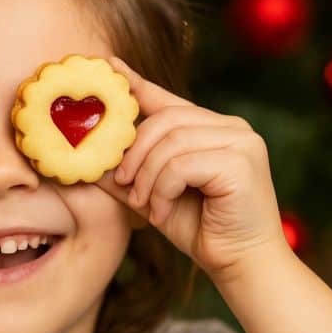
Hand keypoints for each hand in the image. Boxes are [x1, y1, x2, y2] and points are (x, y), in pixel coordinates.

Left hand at [96, 57, 290, 281]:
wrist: (241, 265)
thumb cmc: (201, 230)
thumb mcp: (154, 197)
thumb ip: (127, 176)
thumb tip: (89, 162)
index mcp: (212, 128)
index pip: (168, 100)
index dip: (137, 84)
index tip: (110, 67)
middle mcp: (231, 127)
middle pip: (165, 120)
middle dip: (135, 153)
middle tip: (126, 184)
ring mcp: (241, 141)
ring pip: (171, 142)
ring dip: (149, 178)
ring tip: (146, 205)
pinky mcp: (242, 162)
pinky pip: (182, 165)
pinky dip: (164, 190)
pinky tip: (164, 212)